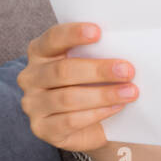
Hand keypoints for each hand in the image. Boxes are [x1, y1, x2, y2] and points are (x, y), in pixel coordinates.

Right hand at [17, 22, 139, 152]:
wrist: (92, 124)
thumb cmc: (93, 84)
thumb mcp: (94, 64)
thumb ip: (100, 53)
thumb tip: (126, 46)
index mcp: (40, 52)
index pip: (53, 38)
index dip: (73, 34)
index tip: (98, 32)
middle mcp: (31, 76)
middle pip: (63, 71)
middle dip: (98, 70)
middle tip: (128, 70)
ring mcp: (33, 104)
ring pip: (68, 98)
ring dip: (104, 95)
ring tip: (130, 92)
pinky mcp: (42, 128)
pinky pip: (70, 121)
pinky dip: (97, 113)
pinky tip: (116, 108)